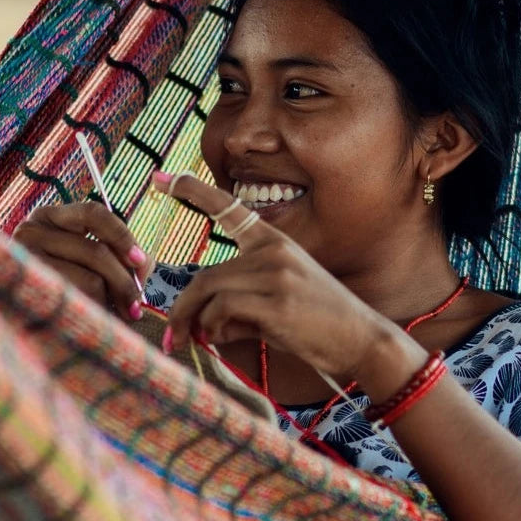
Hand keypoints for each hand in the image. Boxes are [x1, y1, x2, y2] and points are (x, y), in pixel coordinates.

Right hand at [12, 202, 153, 321]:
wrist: (17, 325)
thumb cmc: (61, 285)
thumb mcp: (87, 261)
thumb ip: (120, 256)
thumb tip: (144, 264)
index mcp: (50, 217)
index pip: (94, 213)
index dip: (122, 236)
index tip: (140, 261)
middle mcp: (31, 230)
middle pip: (97, 251)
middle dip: (125, 282)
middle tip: (136, 307)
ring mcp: (25, 260)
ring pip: (91, 279)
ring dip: (111, 302)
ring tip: (116, 316)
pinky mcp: (29, 290)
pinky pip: (78, 301)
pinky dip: (95, 312)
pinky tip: (94, 320)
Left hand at [154, 172, 396, 382]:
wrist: (362, 341)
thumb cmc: (317, 325)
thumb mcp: (276, 301)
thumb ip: (238, 303)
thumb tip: (201, 323)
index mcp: (274, 242)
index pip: (227, 206)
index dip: (189, 190)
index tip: (158, 178)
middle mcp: (273, 250)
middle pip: (205, 274)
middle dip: (183, 308)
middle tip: (172, 336)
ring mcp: (276, 273)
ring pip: (209, 289)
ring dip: (195, 321)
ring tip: (198, 342)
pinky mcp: (277, 301)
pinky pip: (222, 307)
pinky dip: (213, 327)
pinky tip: (223, 338)